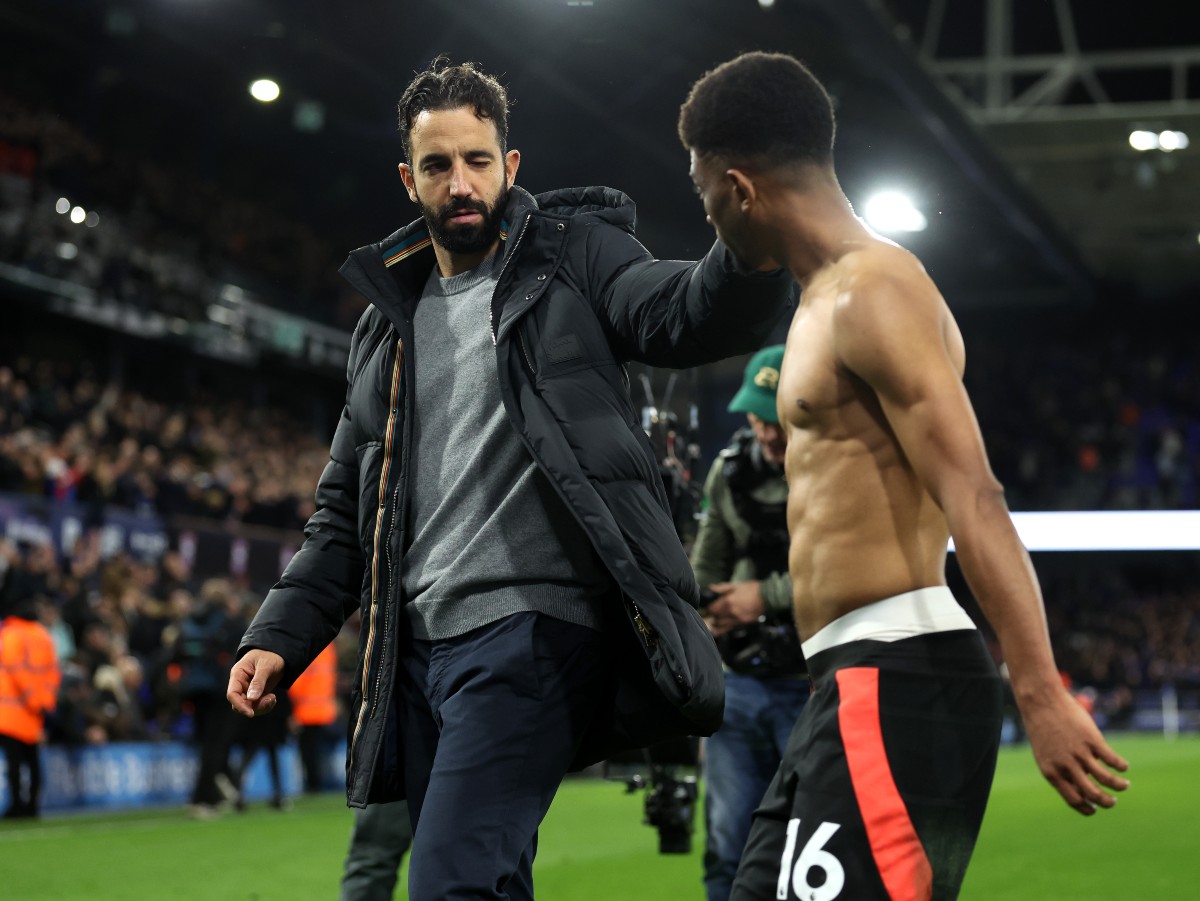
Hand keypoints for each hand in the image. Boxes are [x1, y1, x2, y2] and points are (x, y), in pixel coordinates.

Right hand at [227, 649, 284, 717]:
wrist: (278, 653)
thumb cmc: (269, 655)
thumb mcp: (265, 666)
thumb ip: (258, 681)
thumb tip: (251, 699)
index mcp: (238, 674)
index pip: (232, 694)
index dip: (239, 705)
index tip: (251, 713)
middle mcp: (240, 684)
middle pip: (240, 703)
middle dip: (255, 706)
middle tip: (271, 699)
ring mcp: (248, 690)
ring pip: (248, 706)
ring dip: (261, 707)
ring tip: (273, 698)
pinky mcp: (256, 694)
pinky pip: (257, 705)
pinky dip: (265, 706)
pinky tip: (273, 698)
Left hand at [704, 581, 764, 636]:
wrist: (768, 597)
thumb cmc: (753, 589)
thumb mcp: (736, 585)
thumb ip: (722, 588)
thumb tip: (711, 588)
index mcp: (728, 601)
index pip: (712, 609)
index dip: (709, 608)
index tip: (709, 606)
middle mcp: (731, 613)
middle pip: (716, 618)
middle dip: (713, 616)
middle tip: (712, 613)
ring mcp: (738, 620)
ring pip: (722, 625)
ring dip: (717, 623)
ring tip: (715, 621)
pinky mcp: (743, 623)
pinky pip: (730, 628)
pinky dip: (723, 629)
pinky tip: (719, 630)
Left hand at [1022, 688, 1129, 814]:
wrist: (1041, 702)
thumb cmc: (1043, 729)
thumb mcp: (1046, 754)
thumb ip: (1062, 771)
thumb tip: (1082, 789)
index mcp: (1051, 773)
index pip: (1073, 800)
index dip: (1087, 808)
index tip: (1095, 808)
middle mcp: (1066, 765)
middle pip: (1092, 794)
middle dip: (1106, 801)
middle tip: (1113, 801)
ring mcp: (1079, 753)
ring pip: (1106, 779)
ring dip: (1119, 786)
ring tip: (1125, 785)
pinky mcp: (1092, 740)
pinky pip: (1112, 760)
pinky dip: (1121, 766)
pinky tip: (1124, 766)